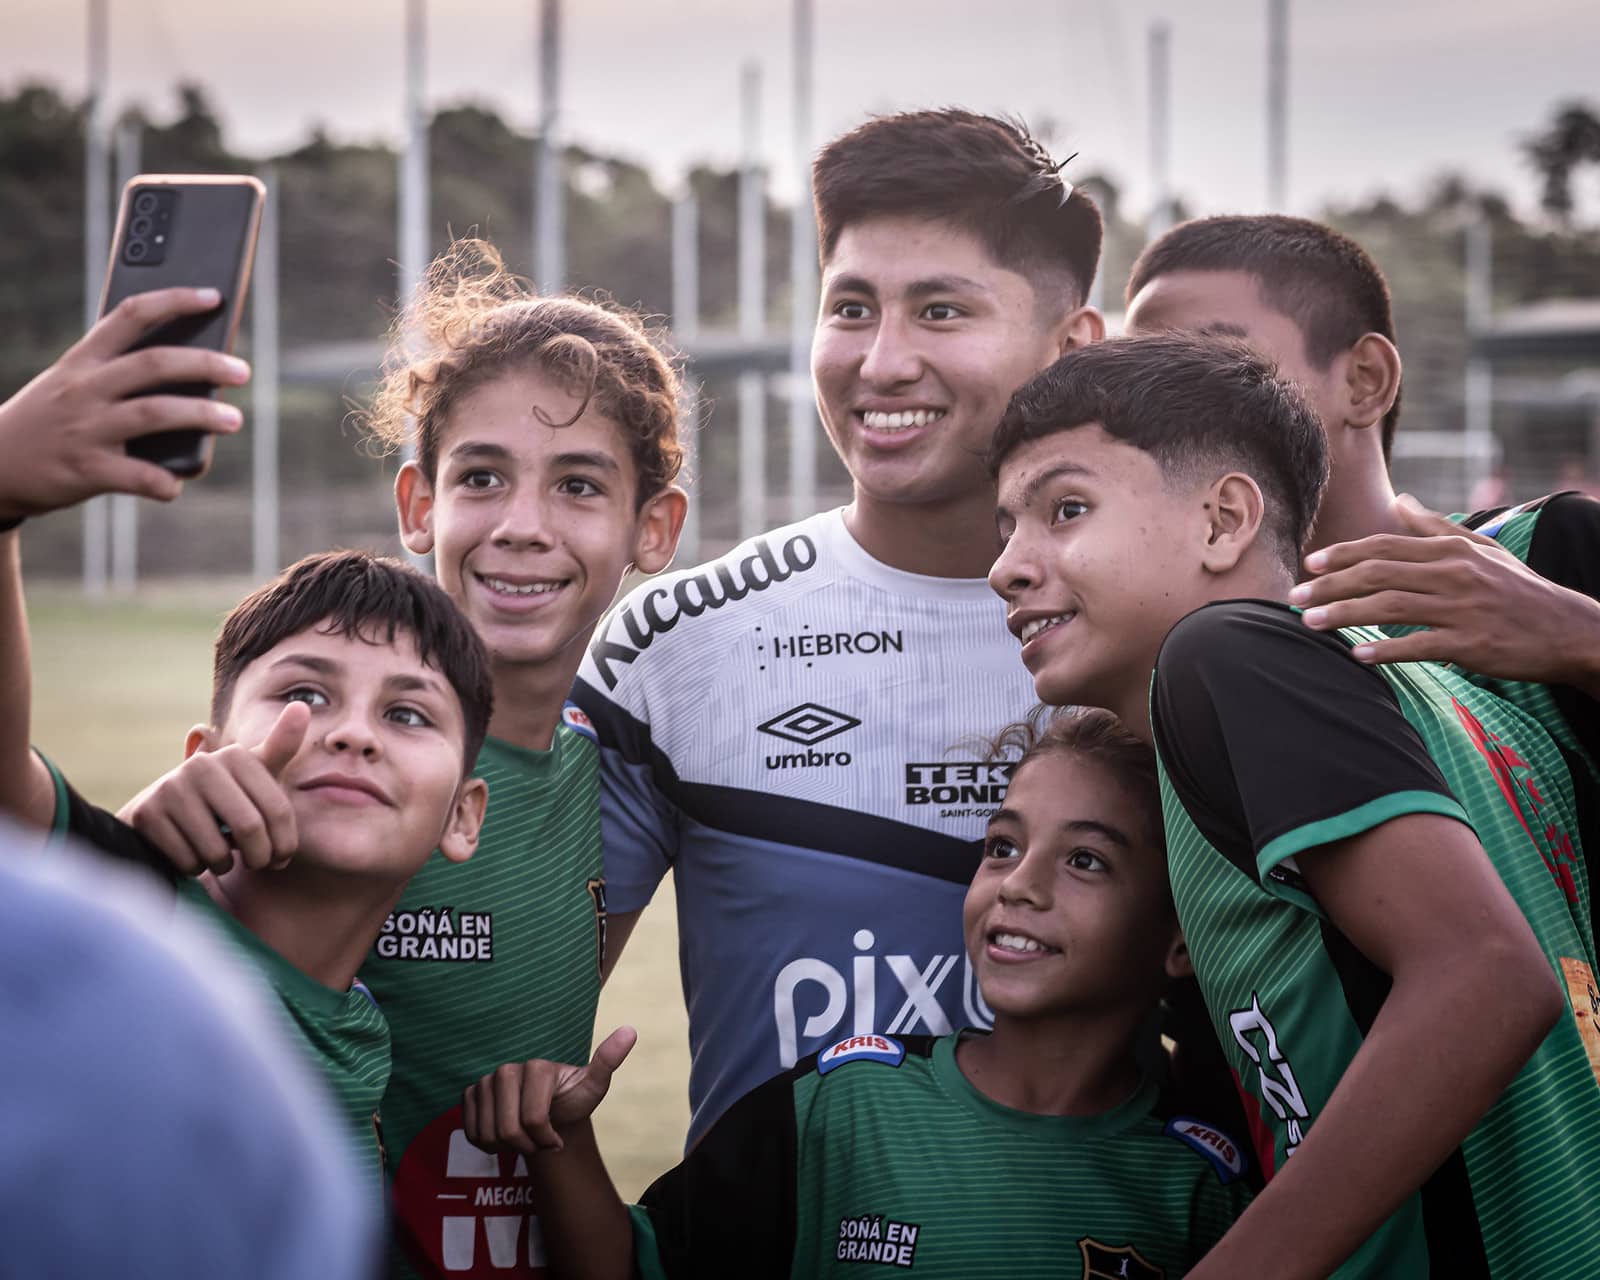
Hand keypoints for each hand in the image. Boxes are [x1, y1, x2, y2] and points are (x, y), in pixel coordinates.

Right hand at [0, 287, 249, 520]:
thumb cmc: (49, 420)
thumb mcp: (72, 384)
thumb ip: (119, 374)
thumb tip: (194, 374)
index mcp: (83, 360)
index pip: (131, 316)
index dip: (175, 301)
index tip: (214, 296)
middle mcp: (85, 388)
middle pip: (153, 364)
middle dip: (204, 364)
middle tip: (242, 371)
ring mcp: (86, 429)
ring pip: (154, 413)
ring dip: (200, 414)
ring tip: (233, 419)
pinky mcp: (87, 470)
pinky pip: (137, 475)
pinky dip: (164, 481)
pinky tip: (176, 484)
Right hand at [119, 700, 307, 875]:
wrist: (162, 812)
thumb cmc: (224, 796)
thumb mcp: (255, 773)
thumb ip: (280, 747)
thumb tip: (301, 706)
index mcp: (236, 755)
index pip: (278, 810)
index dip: (285, 843)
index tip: (281, 857)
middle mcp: (202, 765)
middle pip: (250, 828)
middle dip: (259, 857)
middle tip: (257, 863)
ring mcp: (171, 787)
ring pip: (217, 849)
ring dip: (224, 865)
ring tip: (222, 857)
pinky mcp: (147, 814)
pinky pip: (187, 859)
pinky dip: (195, 868)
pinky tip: (192, 855)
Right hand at [462, 1027, 637, 1155]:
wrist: (550, 1112)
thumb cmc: (572, 1100)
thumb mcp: (593, 1086)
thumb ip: (607, 1061)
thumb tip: (630, 1031)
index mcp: (536, 1067)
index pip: (532, 1119)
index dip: (545, 1139)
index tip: (557, 1140)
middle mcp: (506, 1070)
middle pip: (507, 1129)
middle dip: (526, 1147)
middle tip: (540, 1142)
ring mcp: (485, 1082)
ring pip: (487, 1134)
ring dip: (506, 1148)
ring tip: (523, 1138)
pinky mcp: (469, 1094)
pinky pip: (470, 1131)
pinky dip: (486, 1144)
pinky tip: (503, 1137)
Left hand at [1291, 494, 1599, 687]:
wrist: (1569, 630)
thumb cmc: (1518, 590)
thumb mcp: (1483, 550)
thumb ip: (1437, 527)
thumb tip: (1402, 500)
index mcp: (1451, 551)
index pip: (1385, 546)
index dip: (1343, 554)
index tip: (1309, 564)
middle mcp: (1454, 574)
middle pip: (1378, 574)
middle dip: (1330, 585)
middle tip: (1293, 596)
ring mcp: (1462, 610)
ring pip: (1389, 607)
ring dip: (1344, 615)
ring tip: (1310, 622)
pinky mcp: (1471, 644)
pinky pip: (1419, 646)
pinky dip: (1385, 650)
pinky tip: (1357, 655)